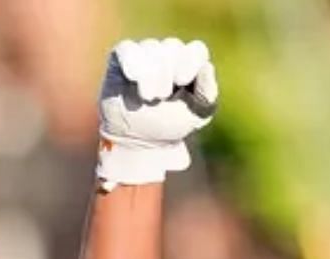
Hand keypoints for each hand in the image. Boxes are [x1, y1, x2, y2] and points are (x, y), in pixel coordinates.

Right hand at [96, 37, 218, 188]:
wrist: (139, 140)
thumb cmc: (170, 125)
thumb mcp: (197, 115)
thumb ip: (207, 93)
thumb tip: (206, 67)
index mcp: (189, 64)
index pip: (196, 49)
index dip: (190, 63)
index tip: (182, 82)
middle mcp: (168, 54)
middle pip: (172, 47)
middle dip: (167, 74)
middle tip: (161, 98)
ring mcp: (144, 54)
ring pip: (150, 47)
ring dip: (150, 74)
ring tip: (148, 97)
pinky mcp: (122, 59)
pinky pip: (126, 48)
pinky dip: (131, 61)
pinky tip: (132, 78)